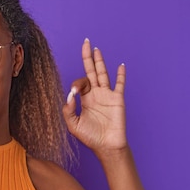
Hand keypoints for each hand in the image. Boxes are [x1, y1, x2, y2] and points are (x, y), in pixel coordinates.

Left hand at [62, 39, 126, 154]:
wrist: (106, 146)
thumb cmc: (90, 138)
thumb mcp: (73, 125)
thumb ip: (68, 111)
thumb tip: (70, 95)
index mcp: (86, 99)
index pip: (80, 83)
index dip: (76, 84)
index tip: (74, 94)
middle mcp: (96, 94)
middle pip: (91, 71)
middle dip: (87, 57)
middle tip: (85, 42)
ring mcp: (107, 95)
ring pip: (103, 74)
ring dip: (100, 61)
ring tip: (96, 49)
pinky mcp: (118, 99)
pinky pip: (120, 84)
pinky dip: (121, 75)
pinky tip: (121, 65)